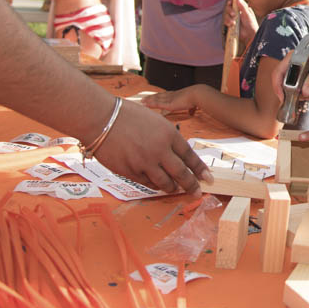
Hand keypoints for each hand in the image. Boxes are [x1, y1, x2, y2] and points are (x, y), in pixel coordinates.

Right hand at [93, 100, 212, 194]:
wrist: (101, 118)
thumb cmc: (127, 115)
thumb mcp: (155, 120)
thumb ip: (167, 137)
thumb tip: (176, 154)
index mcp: (169, 134)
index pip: (189, 156)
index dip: (199, 169)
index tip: (207, 178)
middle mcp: (160, 150)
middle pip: (181, 173)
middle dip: (191, 185)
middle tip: (197, 192)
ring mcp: (145, 163)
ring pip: (164, 183)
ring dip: (172, 188)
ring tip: (175, 189)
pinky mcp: (130, 171)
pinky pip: (146, 183)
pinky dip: (153, 185)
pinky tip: (156, 184)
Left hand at [140, 85, 208, 117]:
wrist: (197, 95)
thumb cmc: (196, 99)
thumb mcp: (193, 105)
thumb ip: (191, 109)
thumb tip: (192, 113)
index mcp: (177, 95)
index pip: (166, 95)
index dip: (160, 96)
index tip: (155, 96)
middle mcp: (172, 96)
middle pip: (159, 96)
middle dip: (151, 97)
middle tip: (144, 98)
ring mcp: (169, 99)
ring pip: (156, 99)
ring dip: (148, 100)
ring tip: (141, 101)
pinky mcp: (168, 104)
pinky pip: (156, 104)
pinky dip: (150, 104)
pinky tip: (144, 104)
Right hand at [225, 0, 257, 44]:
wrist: (250, 35)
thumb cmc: (251, 24)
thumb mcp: (248, 14)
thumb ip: (243, 7)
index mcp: (241, 9)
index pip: (234, 3)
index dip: (231, 2)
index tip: (230, 2)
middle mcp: (236, 13)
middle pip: (228, 8)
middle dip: (229, 10)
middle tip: (233, 14)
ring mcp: (233, 18)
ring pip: (226, 15)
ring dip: (228, 18)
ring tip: (233, 23)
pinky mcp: (230, 24)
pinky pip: (225, 21)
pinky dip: (227, 23)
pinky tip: (232, 25)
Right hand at [270, 38, 308, 104]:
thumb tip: (304, 93)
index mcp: (292, 59)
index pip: (277, 74)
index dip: (277, 87)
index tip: (282, 98)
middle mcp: (292, 66)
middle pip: (284, 84)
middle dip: (294, 93)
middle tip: (304, 96)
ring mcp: (298, 73)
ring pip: (293, 89)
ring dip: (304, 93)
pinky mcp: (304, 78)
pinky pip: (301, 90)